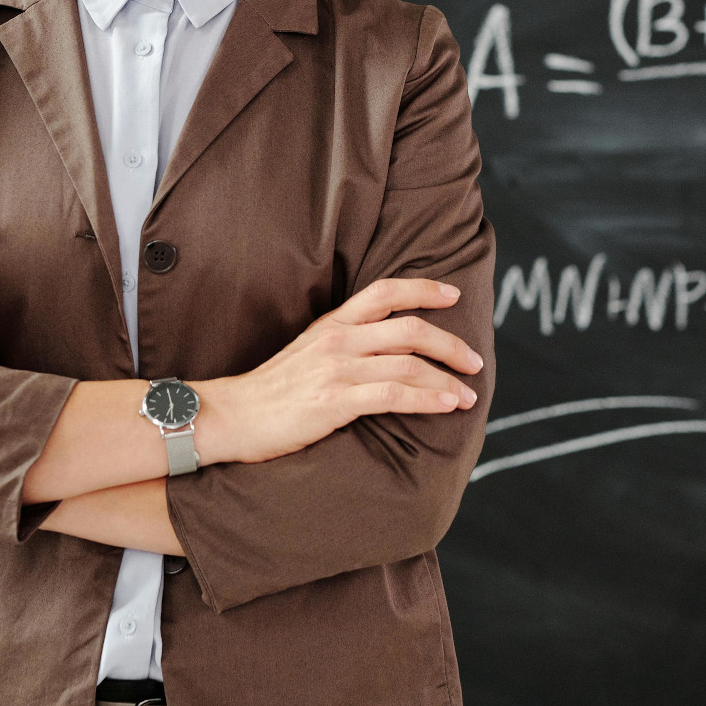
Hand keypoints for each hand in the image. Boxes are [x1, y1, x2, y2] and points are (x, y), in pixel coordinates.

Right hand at [194, 277, 482, 466]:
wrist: (231, 416)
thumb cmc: (270, 392)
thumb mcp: (306, 353)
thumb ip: (342, 344)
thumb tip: (381, 351)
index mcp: (331, 324)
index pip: (384, 292)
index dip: (424, 289)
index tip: (453, 295)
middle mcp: (338, 340)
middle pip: (409, 328)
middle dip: (450, 343)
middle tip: (474, 361)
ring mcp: (337, 369)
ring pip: (408, 362)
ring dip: (446, 378)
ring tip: (467, 394)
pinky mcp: (335, 401)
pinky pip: (394, 395)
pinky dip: (427, 399)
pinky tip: (446, 406)